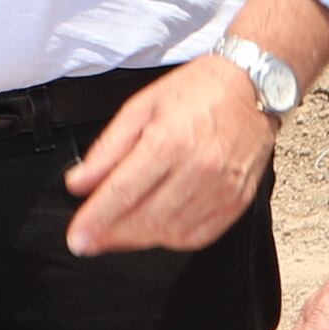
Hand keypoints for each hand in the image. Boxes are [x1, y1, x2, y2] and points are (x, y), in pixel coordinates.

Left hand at [60, 54, 280, 256]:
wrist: (252, 87)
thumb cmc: (196, 91)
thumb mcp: (140, 107)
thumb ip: (107, 149)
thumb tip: (79, 183)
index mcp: (169, 141)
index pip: (123, 192)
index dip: (96, 220)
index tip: (77, 239)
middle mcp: (198, 169)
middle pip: (145, 218)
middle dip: (110, 236)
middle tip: (88, 242)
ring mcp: (222, 189)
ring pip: (171, 233)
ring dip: (138, 240)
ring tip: (115, 236)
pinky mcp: (237, 201)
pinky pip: (199, 236)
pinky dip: (171, 240)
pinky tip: (153, 232)